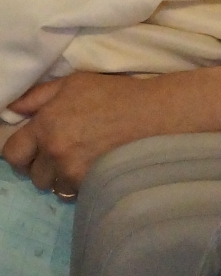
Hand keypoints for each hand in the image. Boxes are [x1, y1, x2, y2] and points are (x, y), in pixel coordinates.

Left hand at [3, 74, 166, 190]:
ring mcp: (73, 171)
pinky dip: (79, 184)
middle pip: (34, 175)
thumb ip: (38, 96)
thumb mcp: (74, 83)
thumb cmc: (113, 94)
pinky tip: (93, 167)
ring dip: (62, 177)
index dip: (21, 153)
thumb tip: (13, 110)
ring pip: (53, 187)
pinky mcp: (90, 184)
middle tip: (62, 153)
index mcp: (46, 124)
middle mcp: (55, 151)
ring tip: (80, 161)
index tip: (32, 150)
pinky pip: (73, 193)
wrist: (151, 114)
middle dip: (44, 166)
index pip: (13, 153)